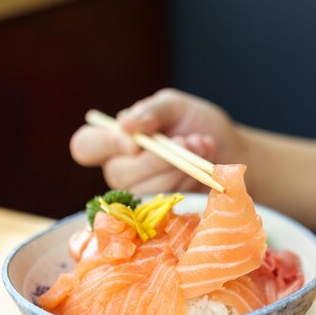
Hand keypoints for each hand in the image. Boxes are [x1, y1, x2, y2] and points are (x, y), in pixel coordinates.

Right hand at [70, 89, 237, 194]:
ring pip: (146, 189)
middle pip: (118, 173)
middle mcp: (121, 167)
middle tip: (187, 140)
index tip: (135, 143)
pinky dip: (189, 179)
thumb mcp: (175, 106)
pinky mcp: (161, 208)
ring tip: (202, 144)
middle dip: (158, 159)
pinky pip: (167, 201)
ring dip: (179, 166)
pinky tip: (204, 164)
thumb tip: (126, 126)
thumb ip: (151, 111)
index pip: (85, 146)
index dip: (105, 146)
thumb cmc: (196, 123)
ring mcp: (141, 191)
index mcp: (115, 138)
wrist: (230, 148)